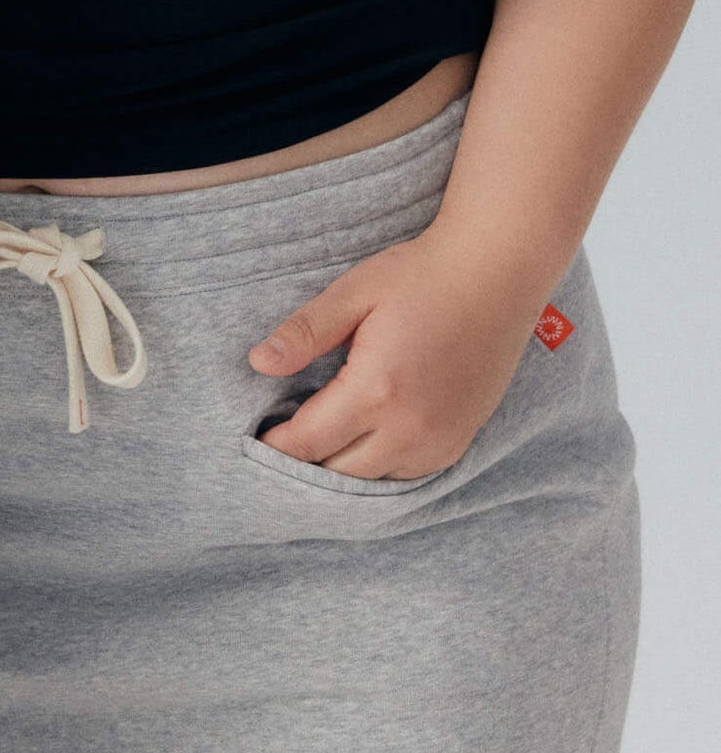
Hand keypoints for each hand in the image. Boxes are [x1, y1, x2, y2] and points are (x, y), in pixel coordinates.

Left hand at [247, 225, 554, 480]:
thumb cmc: (422, 275)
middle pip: (337, 474)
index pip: (308, 443)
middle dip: (304, 461)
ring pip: (373, 481)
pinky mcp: (460, 440)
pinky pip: (407, 475)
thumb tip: (259, 363)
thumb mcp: (354, 293)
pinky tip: (362, 440)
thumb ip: (305, 332)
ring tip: (319, 439)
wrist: (498, 271)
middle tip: (282, 436)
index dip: (275, 445)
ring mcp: (441, 440)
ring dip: (341, 468)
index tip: (254, 437)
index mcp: (376, 391)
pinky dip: (379, 467)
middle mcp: (411, 428)